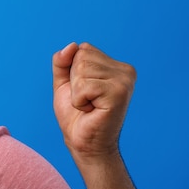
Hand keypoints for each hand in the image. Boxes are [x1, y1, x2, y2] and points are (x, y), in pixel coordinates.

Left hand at [52, 42, 136, 162]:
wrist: (83, 143)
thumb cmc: (76, 116)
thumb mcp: (64, 83)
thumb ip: (63, 62)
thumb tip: (72, 45)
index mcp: (115, 66)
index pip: (83, 49)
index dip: (73, 72)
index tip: (84, 92)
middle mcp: (125, 71)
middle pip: (81, 57)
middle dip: (74, 82)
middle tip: (86, 101)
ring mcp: (125, 81)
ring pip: (81, 70)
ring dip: (76, 93)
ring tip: (89, 106)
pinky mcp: (119, 93)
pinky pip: (83, 86)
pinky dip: (79, 101)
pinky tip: (91, 111)